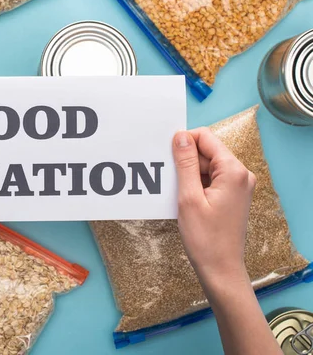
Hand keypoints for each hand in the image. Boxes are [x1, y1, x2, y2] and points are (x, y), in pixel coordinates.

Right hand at [172, 128, 255, 285]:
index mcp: (234, 171)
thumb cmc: (205, 239)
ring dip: (188, 174)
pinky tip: (185, 199)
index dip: (183, 142)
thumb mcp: (189, 198)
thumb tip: (180, 137)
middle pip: (207, 151)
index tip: (166, 156)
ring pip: (207, 166)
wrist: (221, 269)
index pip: (206, 138)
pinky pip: (211, 179)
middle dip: (185, 161)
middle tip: (169, 180)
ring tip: (178, 194)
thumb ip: (185, 163)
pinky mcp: (232, 196)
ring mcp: (238, 186)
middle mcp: (241, 175)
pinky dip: (195, 184)